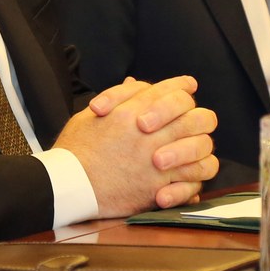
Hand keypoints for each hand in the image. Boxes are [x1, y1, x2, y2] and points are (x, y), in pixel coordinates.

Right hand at [55, 76, 218, 216]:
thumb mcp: (89, 115)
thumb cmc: (75, 150)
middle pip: (196, 116)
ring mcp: (156, 161)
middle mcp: (148, 134)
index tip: (188, 86)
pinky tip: (188, 174)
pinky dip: (195, 176)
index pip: (170, 91)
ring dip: (201, 145)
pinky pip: (193, 179)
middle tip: (194, 120)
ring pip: (202, 147)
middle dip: (199, 116)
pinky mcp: (158, 187)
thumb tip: (136, 83)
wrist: (67, 186)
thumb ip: (117, 97)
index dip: (181, 87)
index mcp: (131, 112)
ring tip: (194, 148)